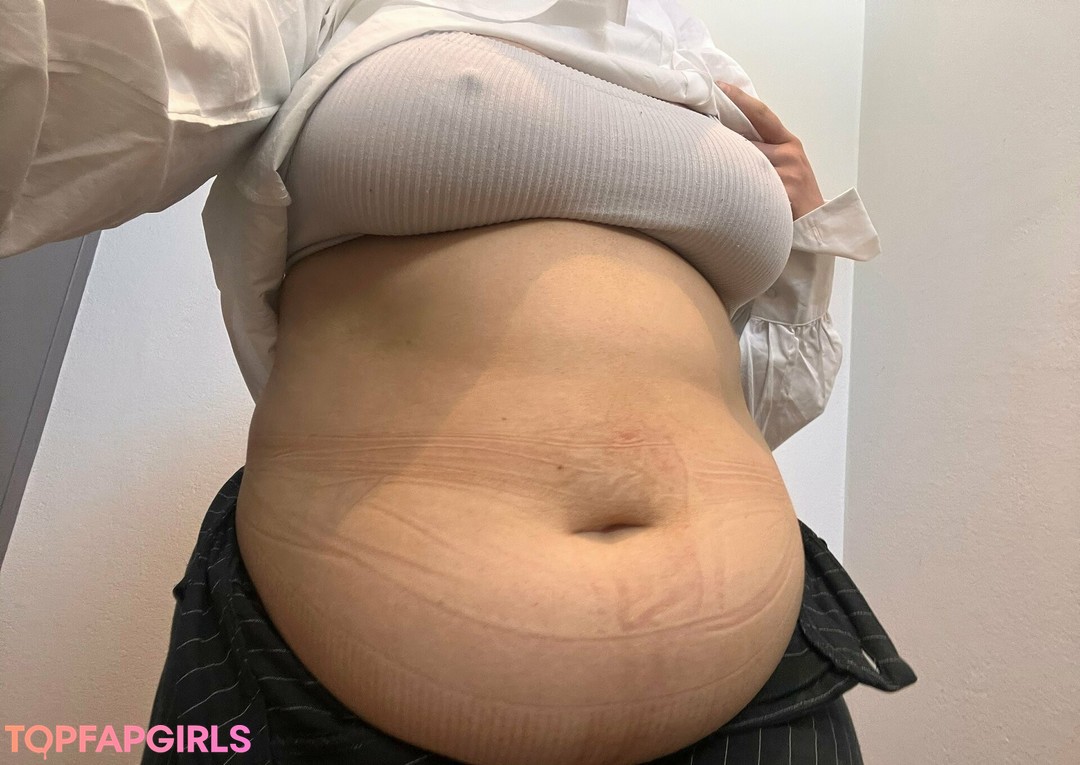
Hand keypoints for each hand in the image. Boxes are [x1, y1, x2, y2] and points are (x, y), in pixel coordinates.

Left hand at [716, 81, 824, 219]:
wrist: (815, 227)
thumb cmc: (792, 198)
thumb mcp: (784, 166)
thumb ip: (763, 150)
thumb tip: (727, 137)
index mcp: (789, 142)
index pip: (762, 114)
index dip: (740, 98)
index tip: (720, 85)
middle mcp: (790, 153)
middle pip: (746, 140)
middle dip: (722, 140)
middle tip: (695, 127)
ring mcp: (788, 173)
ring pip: (745, 163)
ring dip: (726, 169)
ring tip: (707, 172)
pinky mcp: (785, 192)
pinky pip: (751, 186)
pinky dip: (735, 189)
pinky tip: (725, 194)